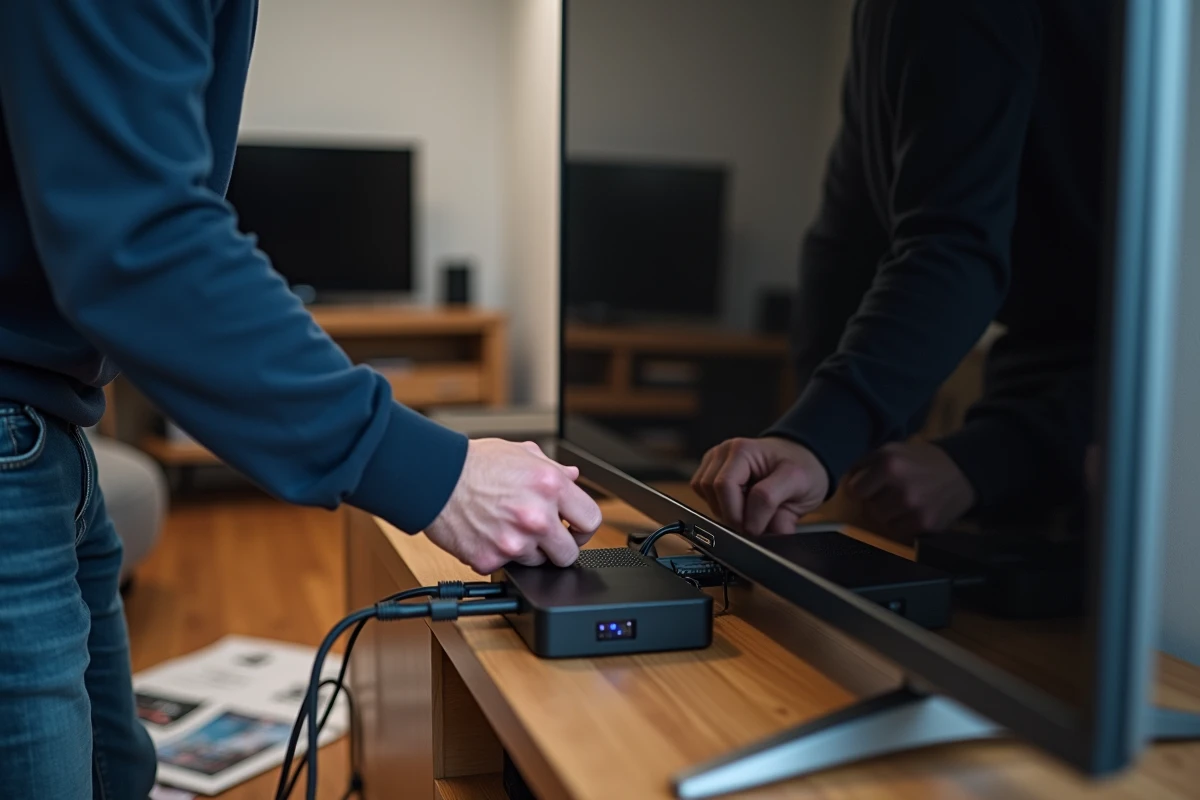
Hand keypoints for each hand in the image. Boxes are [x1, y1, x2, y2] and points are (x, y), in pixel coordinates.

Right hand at [425, 439, 602, 573]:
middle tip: (543, 537)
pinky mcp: (492, 560)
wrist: (434, 479)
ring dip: (528, 552)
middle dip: (559, 547)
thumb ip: (553, 469)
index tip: (574, 529)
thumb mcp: (521, 453)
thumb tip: (573, 477)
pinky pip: (507, 567)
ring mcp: (515, 542)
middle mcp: (537, 516)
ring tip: (507, 528)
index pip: (591, 521)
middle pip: (569, 553)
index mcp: (551, 486)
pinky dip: (499, 555)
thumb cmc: (474, 464)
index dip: (583, 527)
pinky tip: (488, 535)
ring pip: (538, 564)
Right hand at [691, 437, 828, 534]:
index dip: (747, 517)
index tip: (763, 531)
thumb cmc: (800, 467)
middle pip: (716, 489)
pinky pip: (699, 489)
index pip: (734, 489)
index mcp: (747, 450)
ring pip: (704, 490)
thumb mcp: (800, 488)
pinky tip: (736, 501)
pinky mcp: (708, 467)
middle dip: (734, 514)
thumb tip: (768, 539)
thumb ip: (783, 514)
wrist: (798, 457)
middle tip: (755, 524)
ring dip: (724, 508)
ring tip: (748, 509)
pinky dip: (715, 501)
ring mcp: (715, 458)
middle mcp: (727, 451)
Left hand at [845, 441, 975, 537]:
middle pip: (870, 508)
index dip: (862, 488)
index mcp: (889, 464)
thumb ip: (865, 464)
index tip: (871, 486)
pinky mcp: (926, 524)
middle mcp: (901, 488)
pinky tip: (914, 510)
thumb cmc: (919, 459)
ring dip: (890, 514)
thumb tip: (843, 482)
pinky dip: (904, 523)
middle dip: (877, 501)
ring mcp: (915, 509)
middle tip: (890, 493)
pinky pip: (900, 531)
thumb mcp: (891, 450)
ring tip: (902, 502)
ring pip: (883, 521)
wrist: (960, 471)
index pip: (856, 490)